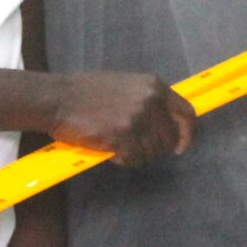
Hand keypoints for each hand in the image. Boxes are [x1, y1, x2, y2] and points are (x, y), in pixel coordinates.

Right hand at [50, 72, 197, 166]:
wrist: (58, 99)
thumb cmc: (87, 91)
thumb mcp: (127, 85)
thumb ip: (148, 99)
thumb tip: (165, 121)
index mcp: (155, 86)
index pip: (186, 113)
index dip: (188, 133)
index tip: (180, 145)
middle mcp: (151, 101)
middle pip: (169, 138)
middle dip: (156, 149)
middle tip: (136, 148)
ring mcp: (137, 120)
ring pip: (151, 152)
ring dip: (137, 155)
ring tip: (118, 146)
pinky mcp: (122, 138)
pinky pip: (134, 160)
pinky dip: (123, 161)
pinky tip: (111, 152)